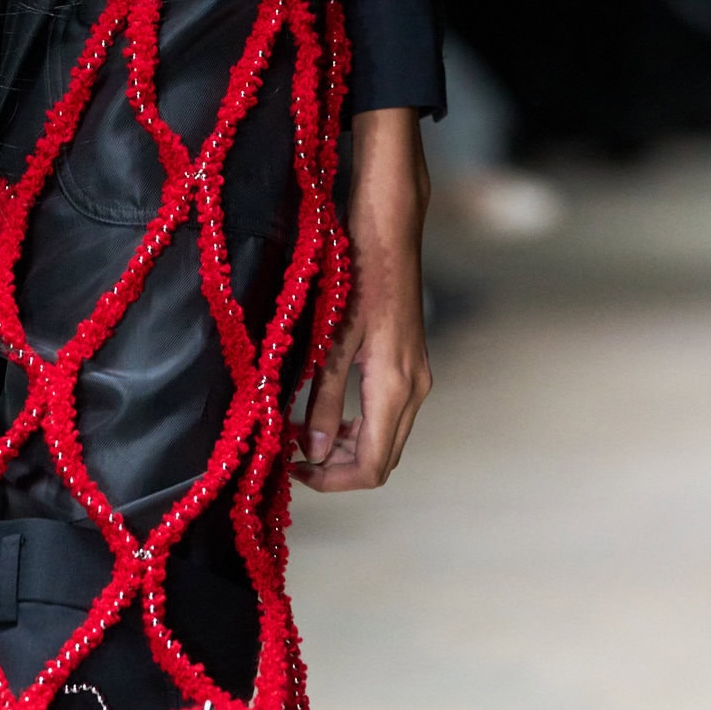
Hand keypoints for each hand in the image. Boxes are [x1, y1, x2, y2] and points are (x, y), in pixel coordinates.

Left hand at [293, 105, 431, 493]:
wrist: (390, 228)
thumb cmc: (358, 273)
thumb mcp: (332, 339)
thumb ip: (325, 398)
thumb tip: (313, 450)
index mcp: (395, 386)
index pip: (373, 466)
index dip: (332, 481)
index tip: (293, 469)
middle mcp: (415, 387)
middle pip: (383, 458)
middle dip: (337, 468)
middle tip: (293, 451)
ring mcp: (417, 375)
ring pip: (386, 438)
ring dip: (346, 446)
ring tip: (303, 429)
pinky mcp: (411, 362)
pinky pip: (388, 413)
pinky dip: (359, 424)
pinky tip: (326, 407)